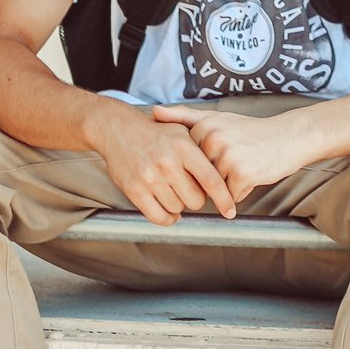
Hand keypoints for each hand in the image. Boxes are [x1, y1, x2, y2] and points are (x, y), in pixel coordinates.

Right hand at [89, 102, 236, 226]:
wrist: (119, 130)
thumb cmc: (156, 133)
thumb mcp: (183, 131)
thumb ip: (202, 151)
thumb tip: (225, 174)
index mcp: (184, 147)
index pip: (211, 180)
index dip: (224, 198)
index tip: (230, 211)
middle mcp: (168, 163)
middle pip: (196, 200)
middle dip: (196, 198)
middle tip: (189, 189)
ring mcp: (150, 178)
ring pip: (177, 209)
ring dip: (178, 205)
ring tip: (173, 191)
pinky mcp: (135, 190)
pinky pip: (158, 217)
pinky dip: (167, 218)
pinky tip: (168, 210)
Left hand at [152, 104, 318, 206]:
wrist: (291, 137)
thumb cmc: (253, 132)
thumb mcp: (218, 119)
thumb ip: (184, 116)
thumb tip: (153, 111)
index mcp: (205, 126)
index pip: (190, 161)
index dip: (206, 163)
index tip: (223, 152)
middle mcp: (212, 139)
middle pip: (201, 176)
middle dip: (218, 175)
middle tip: (238, 158)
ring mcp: (226, 156)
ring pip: (215, 188)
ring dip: (230, 183)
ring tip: (246, 164)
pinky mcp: (241, 173)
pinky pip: (231, 196)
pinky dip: (242, 191)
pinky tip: (254, 173)